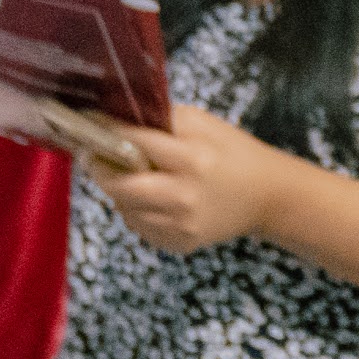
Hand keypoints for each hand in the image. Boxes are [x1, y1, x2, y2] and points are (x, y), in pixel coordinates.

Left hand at [80, 104, 283, 257]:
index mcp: (193, 159)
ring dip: (119, 192)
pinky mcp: (181, 243)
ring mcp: (182, 224)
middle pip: (121, 186)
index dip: (107, 132)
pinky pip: (139, 228)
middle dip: (101, 170)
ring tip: (131, 177)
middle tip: (93, 157)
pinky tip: (152, 201)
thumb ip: (164, 119)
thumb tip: (119, 115)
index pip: (135, 143)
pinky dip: (137, 213)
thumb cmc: (234, 154)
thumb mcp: (207, 125)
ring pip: (125, 209)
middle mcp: (185, 195)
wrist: (269, 197)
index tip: (89, 124)